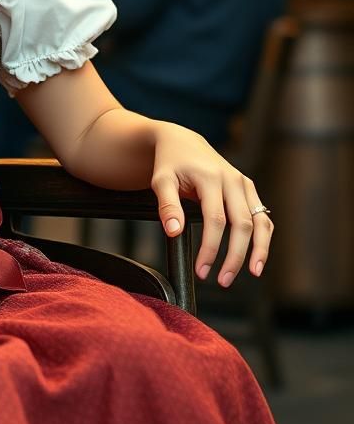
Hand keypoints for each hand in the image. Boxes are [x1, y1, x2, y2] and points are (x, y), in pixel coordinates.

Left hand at [149, 123, 271, 287]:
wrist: (182, 142)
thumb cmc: (169, 163)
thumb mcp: (160, 180)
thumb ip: (167, 205)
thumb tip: (173, 232)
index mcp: (210, 177)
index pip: (215, 220)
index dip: (211, 248)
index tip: (202, 271)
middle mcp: (232, 180)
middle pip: (242, 224)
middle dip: (235, 256)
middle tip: (223, 281)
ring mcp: (244, 184)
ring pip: (260, 221)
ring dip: (259, 250)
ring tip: (253, 273)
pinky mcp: (249, 188)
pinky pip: (262, 216)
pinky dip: (263, 237)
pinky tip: (257, 257)